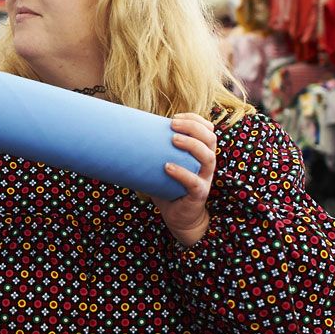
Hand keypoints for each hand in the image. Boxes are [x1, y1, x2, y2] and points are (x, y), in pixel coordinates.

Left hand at [151, 113, 217, 247]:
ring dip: (191, 145)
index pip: (207, 130)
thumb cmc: (169, 187)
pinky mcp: (199, 195)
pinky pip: (194, 183)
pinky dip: (182, 173)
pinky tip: (167, 166)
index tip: (175, 116)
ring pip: (207, 158)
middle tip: (172, 124)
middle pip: (210, 139)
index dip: (195, 120)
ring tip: (173, 139)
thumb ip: (155, 152)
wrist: (180, 217)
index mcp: (201, 154)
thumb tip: (124, 135)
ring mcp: (205, 179)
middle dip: (193, 127)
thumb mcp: (164, 165)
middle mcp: (206, 164)